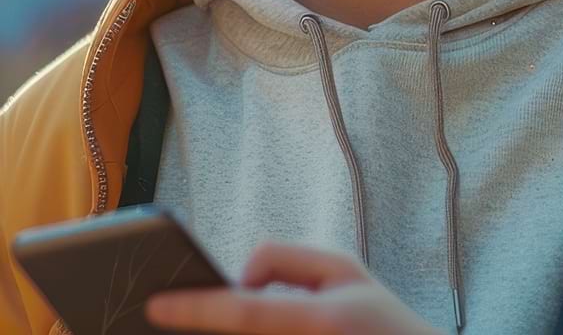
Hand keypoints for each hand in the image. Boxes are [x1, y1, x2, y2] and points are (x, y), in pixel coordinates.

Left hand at [145, 241, 444, 334]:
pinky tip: (220, 329)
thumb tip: (239, 278)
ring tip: (194, 325)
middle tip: (163, 318)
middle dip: (199, 329)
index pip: (242, 312)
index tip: (156, 304)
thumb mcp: (343, 269)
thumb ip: (286, 261)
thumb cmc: (379, 318)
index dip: (194, 307)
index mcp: (319, 321)